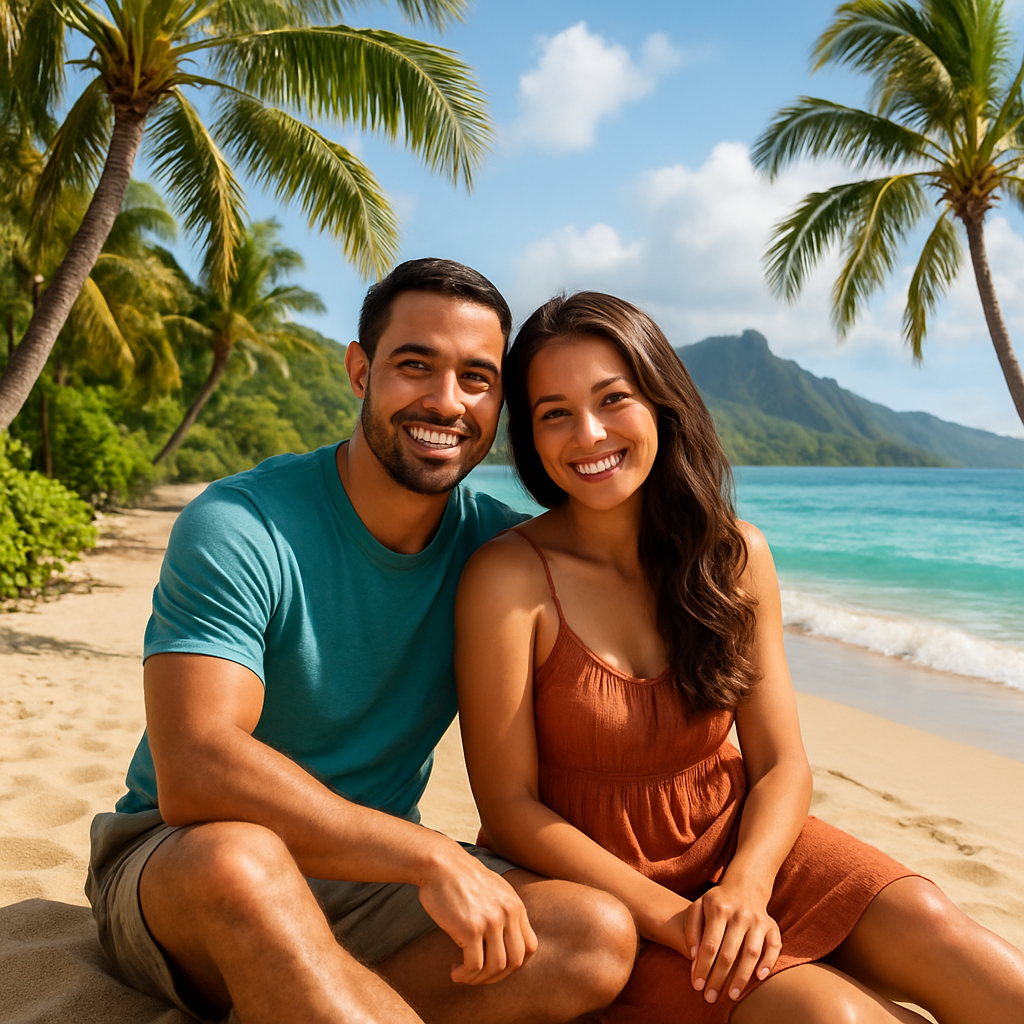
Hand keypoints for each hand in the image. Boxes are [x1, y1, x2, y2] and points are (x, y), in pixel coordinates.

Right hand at [416, 845, 537, 985]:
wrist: (440, 864)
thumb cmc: (461, 878)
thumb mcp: (494, 890)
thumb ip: (505, 911)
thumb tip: (506, 941)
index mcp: (516, 905)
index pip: (530, 947)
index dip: (515, 963)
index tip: (496, 965)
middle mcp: (508, 913)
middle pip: (516, 961)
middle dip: (497, 976)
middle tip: (479, 976)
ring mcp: (491, 921)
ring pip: (496, 966)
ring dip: (479, 978)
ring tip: (463, 974)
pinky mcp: (471, 928)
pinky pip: (474, 965)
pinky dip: (465, 975)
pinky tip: (455, 971)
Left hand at [682, 882, 780, 1002]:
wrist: (744, 886)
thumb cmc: (717, 903)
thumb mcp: (698, 907)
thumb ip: (691, 929)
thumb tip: (693, 956)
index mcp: (719, 909)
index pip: (710, 945)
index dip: (703, 967)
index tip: (696, 986)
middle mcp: (740, 915)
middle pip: (729, 953)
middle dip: (718, 978)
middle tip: (710, 997)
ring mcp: (758, 920)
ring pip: (751, 953)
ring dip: (741, 977)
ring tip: (731, 996)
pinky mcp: (772, 926)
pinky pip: (774, 947)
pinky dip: (768, 962)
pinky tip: (759, 978)